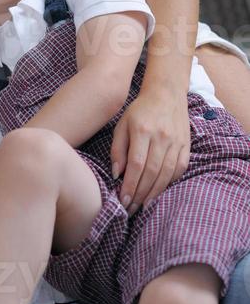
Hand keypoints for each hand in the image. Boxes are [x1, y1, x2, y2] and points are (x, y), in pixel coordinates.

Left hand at [110, 86, 189, 213]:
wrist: (166, 94)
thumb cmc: (139, 111)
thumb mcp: (122, 125)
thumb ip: (118, 150)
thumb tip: (116, 175)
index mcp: (143, 130)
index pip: (136, 164)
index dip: (130, 185)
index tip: (123, 200)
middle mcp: (162, 137)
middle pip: (151, 172)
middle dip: (140, 194)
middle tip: (131, 208)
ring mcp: (176, 142)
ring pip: (166, 174)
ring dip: (154, 193)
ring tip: (143, 205)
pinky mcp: (186, 145)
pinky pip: (179, 169)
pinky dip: (169, 183)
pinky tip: (159, 191)